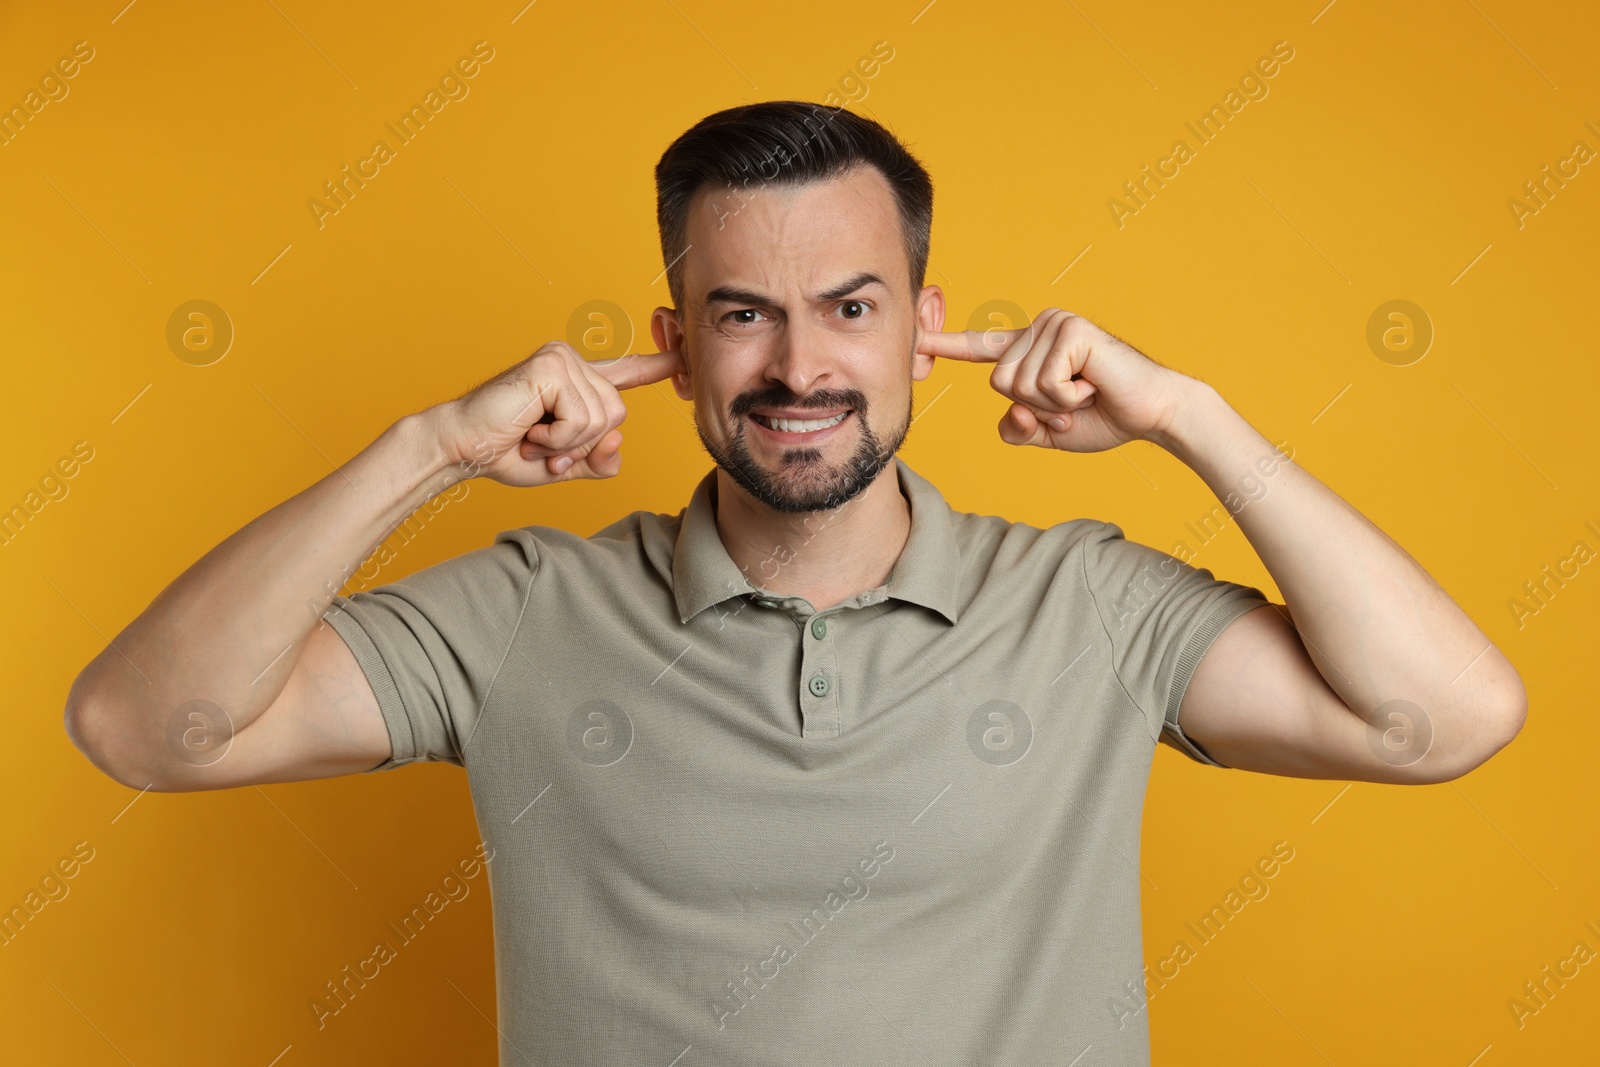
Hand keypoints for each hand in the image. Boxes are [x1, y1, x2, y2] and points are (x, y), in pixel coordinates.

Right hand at [436, 341, 682, 486]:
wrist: (461, 447)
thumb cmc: (505, 452)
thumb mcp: (565, 464)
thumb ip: (598, 460)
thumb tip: (617, 443)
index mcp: (577, 381)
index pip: (625, 372)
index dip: (656, 366)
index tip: (682, 356)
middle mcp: (572, 362)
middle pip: (617, 416)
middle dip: (582, 445)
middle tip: (542, 446)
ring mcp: (563, 360)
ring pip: (604, 420)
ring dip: (567, 444)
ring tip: (533, 438)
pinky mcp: (553, 366)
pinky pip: (582, 420)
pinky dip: (558, 439)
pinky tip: (530, 431)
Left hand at [917, 308, 1188, 452]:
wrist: (1152, 414)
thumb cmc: (1102, 418)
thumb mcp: (1046, 430)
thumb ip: (1017, 427)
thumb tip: (1013, 413)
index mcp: (1028, 349)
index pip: (979, 348)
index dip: (944, 345)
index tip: (913, 339)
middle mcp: (1038, 329)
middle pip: (998, 383)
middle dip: (1036, 408)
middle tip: (1075, 401)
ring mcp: (1054, 325)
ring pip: (1018, 385)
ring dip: (1054, 404)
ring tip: (1087, 392)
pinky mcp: (1070, 331)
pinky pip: (1044, 382)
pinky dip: (1069, 397)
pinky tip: (1095, 385)